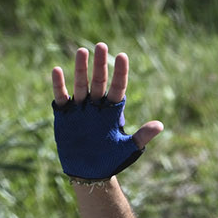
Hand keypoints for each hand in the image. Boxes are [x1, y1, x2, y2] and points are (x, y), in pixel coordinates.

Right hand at [52, 42, 163, 178]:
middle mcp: (97, 106)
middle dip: (100, 64)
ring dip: (81, 69)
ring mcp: (81, 109)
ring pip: (81, 85)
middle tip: (101, 45)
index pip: (118, 88)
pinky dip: (59, 85)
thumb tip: (160, 125)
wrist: (91, 171)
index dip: (120, 73)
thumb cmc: (112, 160)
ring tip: (83, 51)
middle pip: (99, 81)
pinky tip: (58, 70)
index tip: (122, 56)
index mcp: (113, 112)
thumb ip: (142, 136)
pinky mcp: (65, 115)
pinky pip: (62, 97)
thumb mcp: (128, 148)